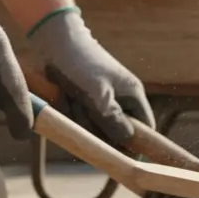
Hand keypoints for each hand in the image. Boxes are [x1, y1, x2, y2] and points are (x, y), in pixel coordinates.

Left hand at [25, 8, 153, 145]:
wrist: (53, 41)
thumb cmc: (81, 64)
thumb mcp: (98, 94)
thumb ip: (113, 119)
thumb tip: (127, 142)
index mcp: (132, 96)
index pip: (145, 129)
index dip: (137, 145)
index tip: (121, 156)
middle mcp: (119, 101)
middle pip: (114, 133)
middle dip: (96, 127)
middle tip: (84, 107)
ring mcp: (98, 102)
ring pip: (92, 128)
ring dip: (78, 117)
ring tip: (71, 95)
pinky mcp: (80, 102)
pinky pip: (76, 120)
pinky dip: (68, 112)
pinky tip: (63, 95)